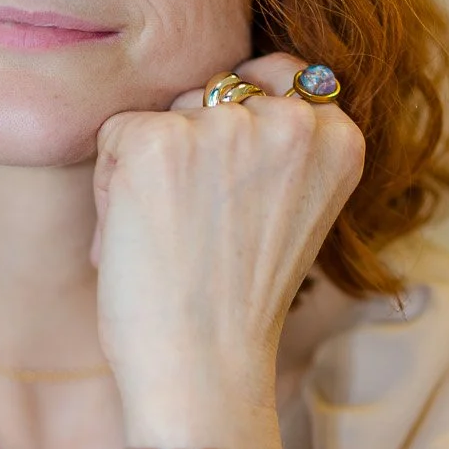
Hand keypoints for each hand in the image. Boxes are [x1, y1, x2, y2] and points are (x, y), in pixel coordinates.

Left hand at [89, 52, 363, 414]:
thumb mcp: (291, 210)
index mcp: (337, 136)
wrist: (206, 371)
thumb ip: (278, 145)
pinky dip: (110, 189)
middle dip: (191, 150)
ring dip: (150, 170)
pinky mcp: (157, 141)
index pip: (277, 77)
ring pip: (162, 115)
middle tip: (200, 233)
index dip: (240, 129)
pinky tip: (135, 241)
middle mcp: (289, 119)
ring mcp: (223, 126)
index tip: (235, 198)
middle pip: (212, 93)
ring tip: (170, 239)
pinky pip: (114, 136)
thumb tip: (228, 84)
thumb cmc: (238, 305)